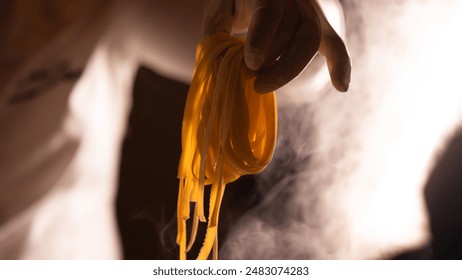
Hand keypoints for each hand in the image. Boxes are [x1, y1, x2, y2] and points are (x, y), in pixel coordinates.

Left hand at [203, 0, 350, 92]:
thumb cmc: (231, 5)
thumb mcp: (219, 11)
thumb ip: (218, 31)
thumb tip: (223, 62)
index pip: (270, 11)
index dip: (261, 38)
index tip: (250, 64)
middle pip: (295, 30)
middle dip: (275, 62)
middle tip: (255, 82)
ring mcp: (309, 11)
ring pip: (310, 41)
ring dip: (289, 69)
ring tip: (263, 85)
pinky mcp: (319, 27)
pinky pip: (334, 44)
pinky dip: (339, 64)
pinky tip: (341, 86)